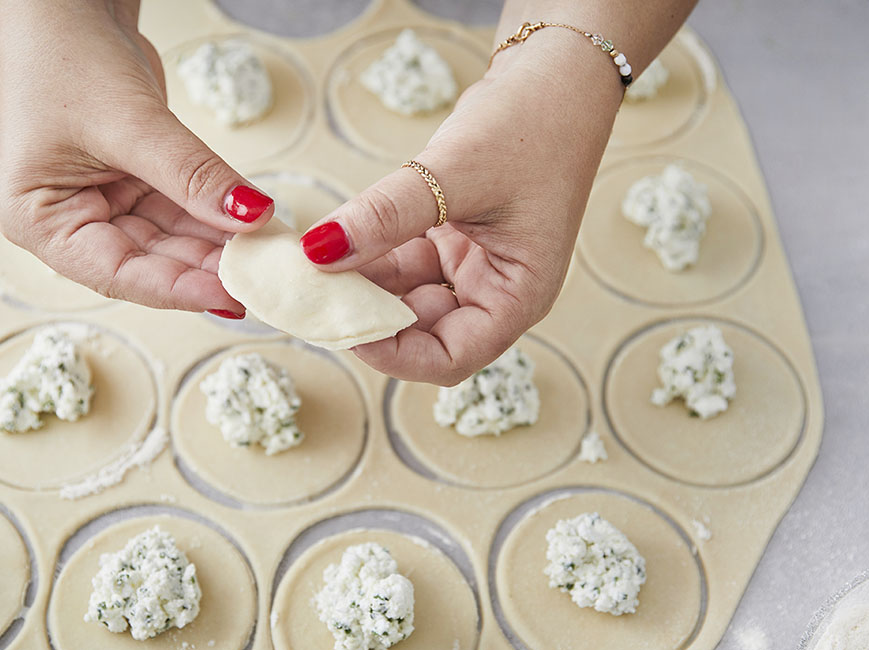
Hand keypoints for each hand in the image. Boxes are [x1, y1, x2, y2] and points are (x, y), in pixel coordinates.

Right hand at [0, 0, 272, 315]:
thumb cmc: (67, 54)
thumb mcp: (133, 123)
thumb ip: (193, 177)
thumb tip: (250, 217)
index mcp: (41, 222)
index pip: (118, 274)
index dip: (179, 290)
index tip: (233, 297)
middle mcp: (70, 221)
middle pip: (149, 263)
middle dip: (207, 268)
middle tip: (265, 276)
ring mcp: (104, 202)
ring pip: (172, 241)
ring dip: (219, 247)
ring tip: (269, 254)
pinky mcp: (135, 182)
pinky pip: (182, 211)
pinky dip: (216, 217)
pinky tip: (255, 227)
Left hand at [299, 29, 622, 384]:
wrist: (552, 72)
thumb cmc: (533, 124)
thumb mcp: (453, 173)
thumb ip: (384, 216)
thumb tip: (319, 252)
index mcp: (519, 296)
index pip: (451, 357)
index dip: (394, 355)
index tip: (344, 328)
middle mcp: (496, 291)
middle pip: (422, 333)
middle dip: (370, 318)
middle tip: (316, 295)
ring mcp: (473, 266)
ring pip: (404, 298)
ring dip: (363, 286)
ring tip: (316, 266)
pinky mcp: (451, 239)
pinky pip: (401, 263)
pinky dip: (369, 255)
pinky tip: (334, 243)